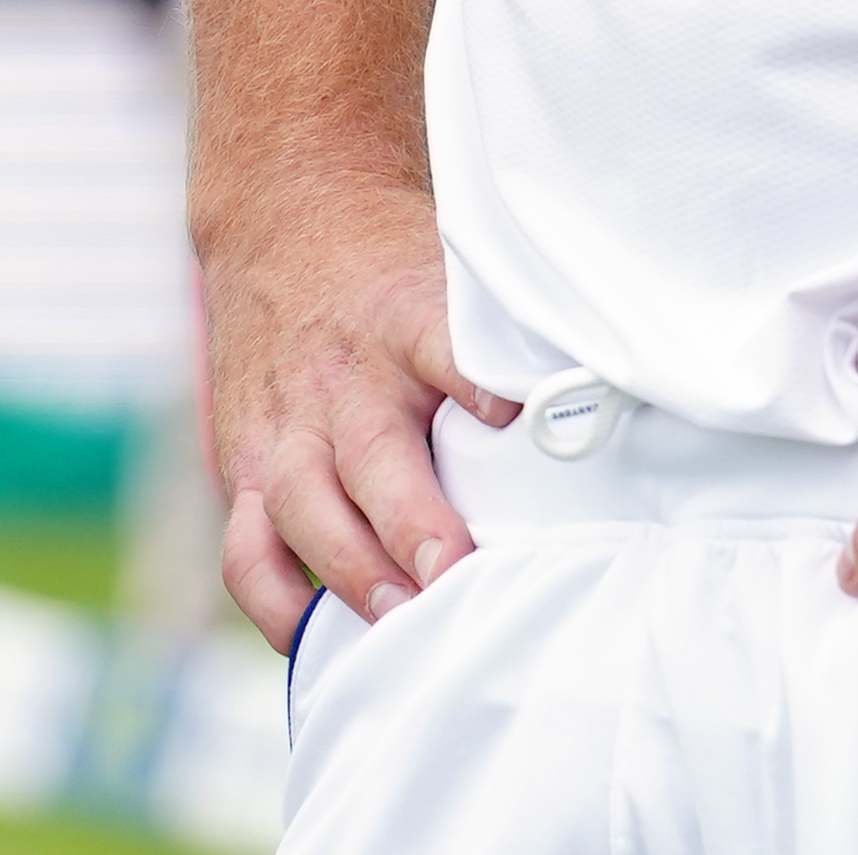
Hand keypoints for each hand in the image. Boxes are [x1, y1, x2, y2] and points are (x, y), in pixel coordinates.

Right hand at [198, 168, 518, 652]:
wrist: (284, 215)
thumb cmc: (392, 272)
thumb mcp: (452, 277)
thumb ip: (508, 344)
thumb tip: (611, 405)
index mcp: (404, 323)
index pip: (445, 350)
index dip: (477, 387)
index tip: (513, 420)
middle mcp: (342, 381)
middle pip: (373, 456)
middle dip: (412, 524)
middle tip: (453, 574)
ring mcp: (286, 428)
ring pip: (302, 510)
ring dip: (351, 574)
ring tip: (398, 623)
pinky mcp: (246, 467)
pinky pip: (247, 551)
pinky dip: (278, 606)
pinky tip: (320, 642)